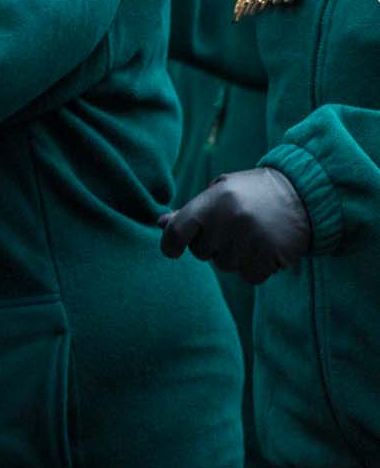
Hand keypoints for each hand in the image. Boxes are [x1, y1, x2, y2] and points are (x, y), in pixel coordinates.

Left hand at [159, 168, 311, 284]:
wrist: (304, 195)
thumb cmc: (253, 193)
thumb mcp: (221, 191)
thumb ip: (192, 210)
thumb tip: (162, 224)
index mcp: (214, 200)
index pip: (177, 230)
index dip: (169, 244)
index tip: (172, 251)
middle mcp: (230, 219)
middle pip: (201, 252)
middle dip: (212, 245)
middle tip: (232, 228)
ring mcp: (252, 239)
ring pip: (225, 266)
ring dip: (235, 256)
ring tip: (252, 235)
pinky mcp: (272, 257)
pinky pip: (249, 276)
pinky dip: (255, 268)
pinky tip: (265, 249)